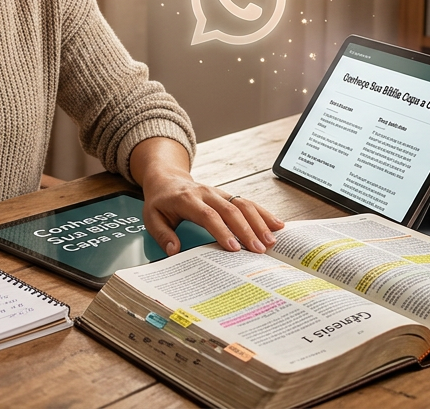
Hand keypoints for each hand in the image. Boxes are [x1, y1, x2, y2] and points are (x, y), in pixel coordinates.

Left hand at [141, 170, 283, 254]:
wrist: (166, 179)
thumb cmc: (160, 201)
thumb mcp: (151, 217)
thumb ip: (162, 234)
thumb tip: (174, 251)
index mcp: (187, 199)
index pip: (207, 215)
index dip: (222, 231)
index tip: (234, 248)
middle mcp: (206, 193)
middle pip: (230, 210)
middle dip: (246, 230)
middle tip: (259, 250)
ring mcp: (219, 193)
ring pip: (243, 204)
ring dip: (259, 222)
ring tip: (271, 241)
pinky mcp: (227, 195)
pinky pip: (248, 202)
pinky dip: (263, 213)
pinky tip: (277, 225)